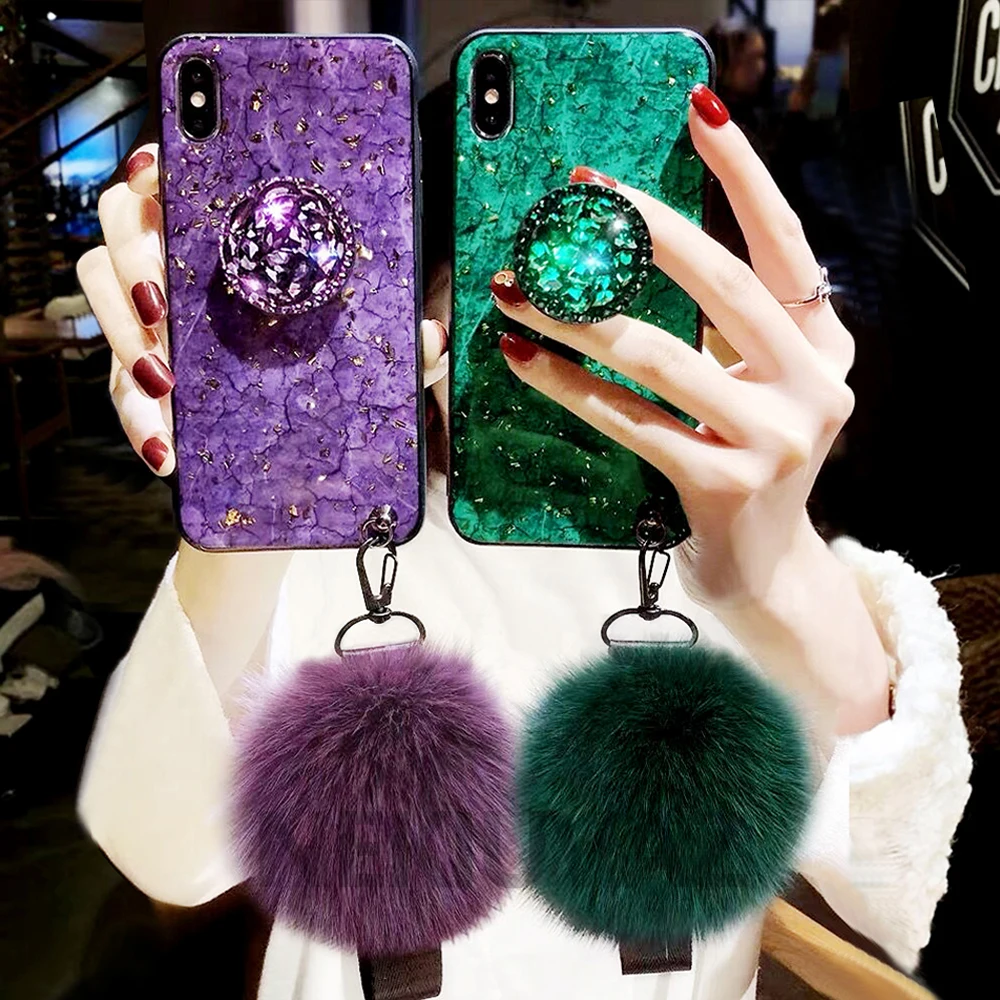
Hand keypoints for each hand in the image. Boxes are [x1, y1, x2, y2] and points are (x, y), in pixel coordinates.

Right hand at [77, 144, 447, 698]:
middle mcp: (185, 283)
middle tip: (165, 301)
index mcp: (237, 262)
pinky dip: (133, 416)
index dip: (161, 171)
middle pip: (120, 221)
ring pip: (95, 284)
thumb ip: (403, 362)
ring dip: (123, 330)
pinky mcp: (139, 394)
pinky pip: (110, 387)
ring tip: (167, 381)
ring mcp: (154, 335)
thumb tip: (432, 337)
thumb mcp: (366, 384)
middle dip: (132, 251)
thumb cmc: (324, 417)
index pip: (182, 189)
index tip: (164, 174)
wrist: (282, 499)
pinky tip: (166, 450)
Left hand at [491, 87, 890, 736]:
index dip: (743, 173)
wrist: (766, 568)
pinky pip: (628, 419)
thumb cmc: (746, 463)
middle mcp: (815, 383)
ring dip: (577, 314)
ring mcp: (775, 438)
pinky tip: (524, 359)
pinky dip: (568, 385)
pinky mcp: (723, 484)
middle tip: (576, 200)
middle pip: (721, 283)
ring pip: (658, 354)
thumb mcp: (758, 383)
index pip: (785, 241)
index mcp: (825, 344)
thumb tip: (632, 247)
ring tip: (515, 289)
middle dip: (643, 233)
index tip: (697, 111)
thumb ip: (726, 325)